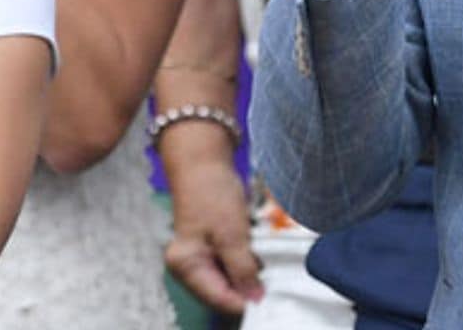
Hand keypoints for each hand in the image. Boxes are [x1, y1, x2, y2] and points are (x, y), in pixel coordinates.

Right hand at [162, 142, 261, 314]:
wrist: (205, 161)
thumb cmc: (212, 194)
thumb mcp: (230, 234)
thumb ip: (242, 269)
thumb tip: (255, 299)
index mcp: (187, 267)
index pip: (218, 299)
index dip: (245, 300)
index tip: (271, 296)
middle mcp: (191, 268)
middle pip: (225, 291)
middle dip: (249, 285)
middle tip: (274, 276)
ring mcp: (203, 258)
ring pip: (233, 279)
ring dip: (251, 272)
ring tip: (269, 260)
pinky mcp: (214, 248)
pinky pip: (235, 264)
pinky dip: (249, 260)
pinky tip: (261, 251)